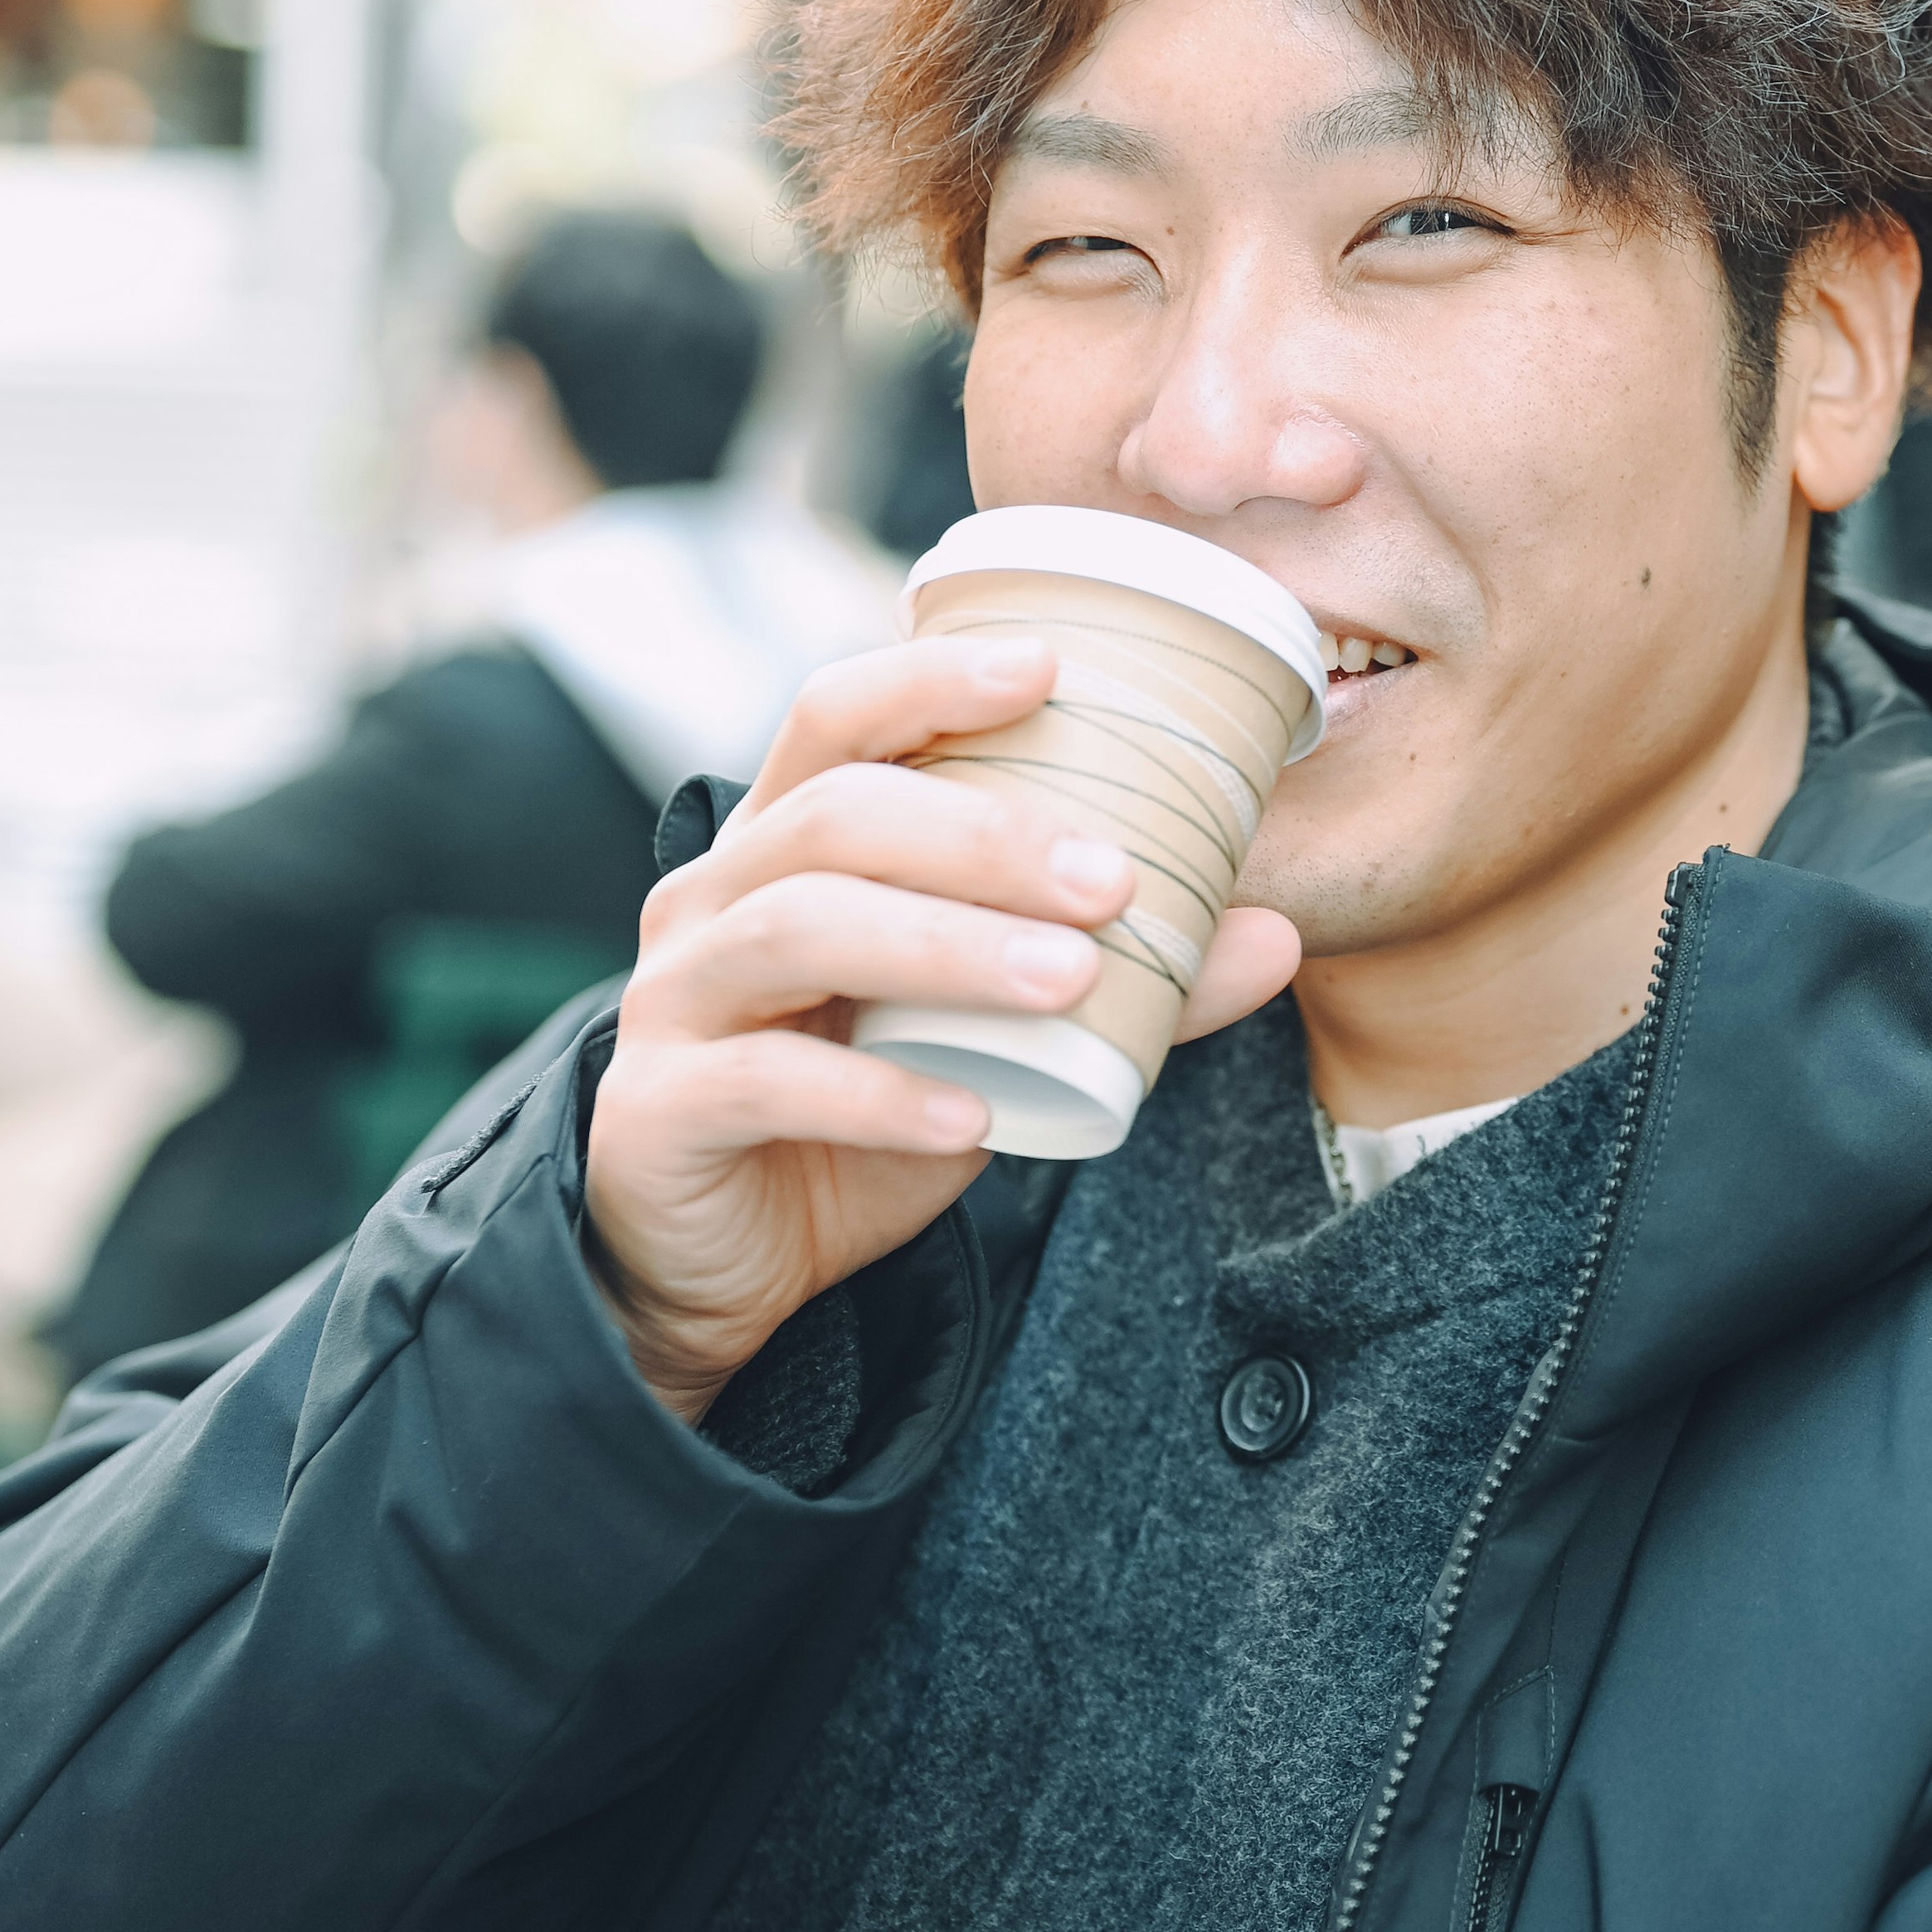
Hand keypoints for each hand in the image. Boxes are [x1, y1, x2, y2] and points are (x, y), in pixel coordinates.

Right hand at [583, 634, 1301, 1423]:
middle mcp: (715, 897)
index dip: (930, 679)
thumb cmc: (858, 1115)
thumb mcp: (991, 1039)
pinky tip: (970, 1116)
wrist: (725, 1263)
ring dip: (946, 946)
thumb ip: (1117, 984)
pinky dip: (880, 1095)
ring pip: (798, 929)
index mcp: (785, 844)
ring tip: (1068, 978)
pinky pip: (767, 1083)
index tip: (1051, 668)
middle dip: (981, 834)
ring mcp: (674, 998)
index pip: (837, 716)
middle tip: (1109, 879)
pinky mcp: (660, 1108)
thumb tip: (1271, 933)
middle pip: (835, 815)